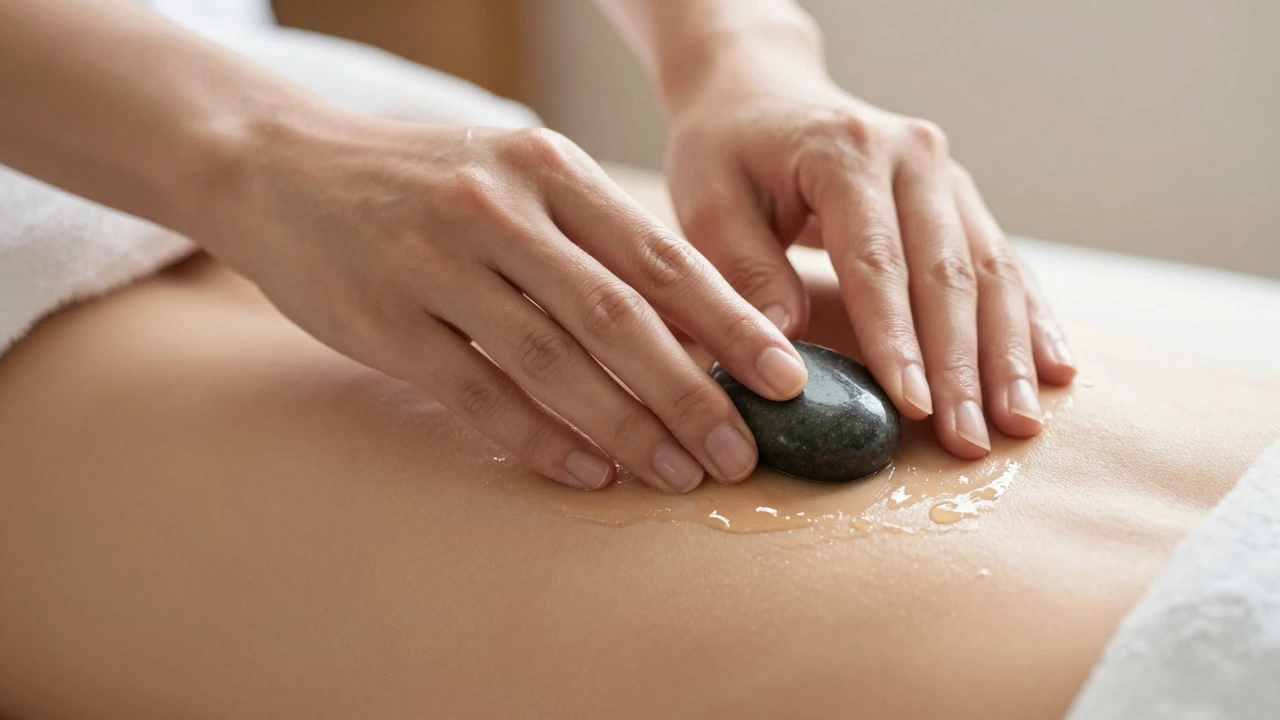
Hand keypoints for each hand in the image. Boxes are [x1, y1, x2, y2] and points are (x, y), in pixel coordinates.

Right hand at [203, 111, 808, 491]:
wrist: (278, 165)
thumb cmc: (420, 182)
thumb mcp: (512, 179)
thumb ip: (589, 240)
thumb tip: (684, 328)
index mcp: (545, 170)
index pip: (658, 255)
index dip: (730, 323)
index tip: (787, 378)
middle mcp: (497, 211)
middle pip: (617, 315)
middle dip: (691, 392)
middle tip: (741, 452)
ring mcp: (436, 263)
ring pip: (552, 360)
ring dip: (625, 428)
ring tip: (677, 475)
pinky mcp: (384, 318)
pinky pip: (477, 392)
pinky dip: (538, 438)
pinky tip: (586, 474)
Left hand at [664, 60, 1075, 458]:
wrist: (760, 90)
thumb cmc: (727, 151)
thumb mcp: (708, 202)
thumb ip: (745, 272)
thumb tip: (786, 353)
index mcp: (847, 151)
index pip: (879, 261)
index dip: (897, 340)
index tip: (912, 408)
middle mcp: (912, 156)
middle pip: (947, 272)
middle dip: (963, 365)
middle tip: (971, 441)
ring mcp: (946, 174)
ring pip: (991, 271)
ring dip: (1007, 353)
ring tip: (1018, 423)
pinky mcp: (960, 197)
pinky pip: (1005, 262)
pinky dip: (1029, 319)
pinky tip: (1054, 370)